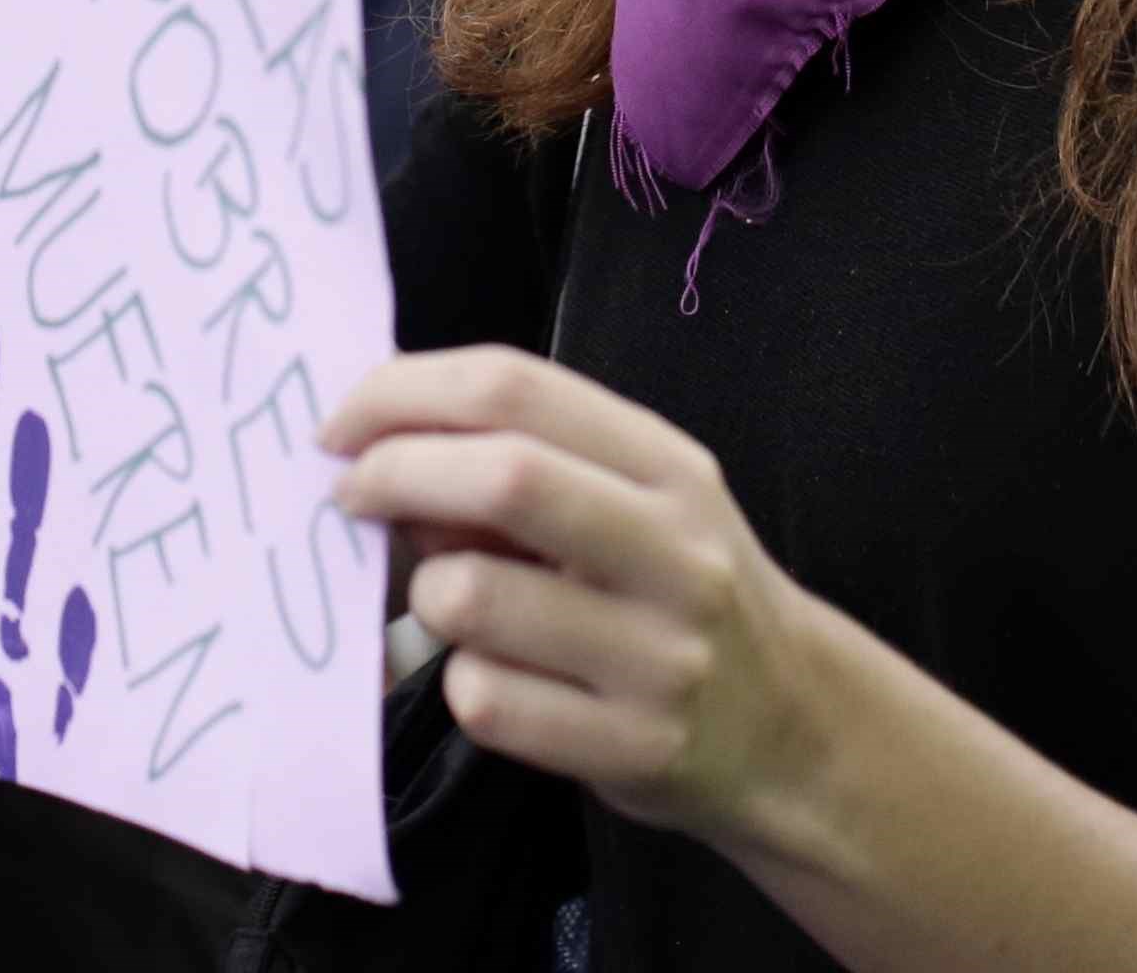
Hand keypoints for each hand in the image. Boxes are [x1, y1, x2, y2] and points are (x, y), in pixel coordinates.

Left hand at [322, 345, 850, 851]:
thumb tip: (382, 452)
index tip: (342, 423)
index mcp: (669, 466)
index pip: (516, 389)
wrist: (794, 726)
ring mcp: (659, 656)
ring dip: (425, 595)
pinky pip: (487, 700)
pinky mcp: (633, 748)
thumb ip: (529, 464)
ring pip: (472, 598)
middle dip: (392, 474)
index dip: (404, 394)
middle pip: (502, 476)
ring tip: (451, 605)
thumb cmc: (678, 592)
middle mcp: (675, 551)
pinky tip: (501, 680)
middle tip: (347, 495)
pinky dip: (464, 683)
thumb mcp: (638, 504)